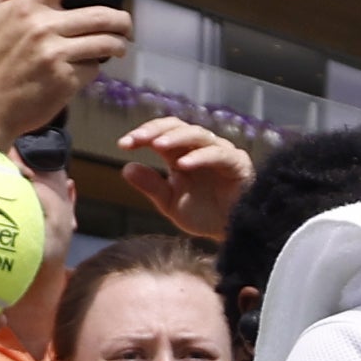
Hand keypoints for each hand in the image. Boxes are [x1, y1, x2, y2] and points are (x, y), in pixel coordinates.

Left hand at [112, 117, 253, 245]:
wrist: (232, 233)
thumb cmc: (203, 214)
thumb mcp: (170, 203)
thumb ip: (151, 186)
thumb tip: (126, 168)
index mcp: (181, 154)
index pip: (161, 133)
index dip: (143, 134)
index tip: (123, 144)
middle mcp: (200, 148)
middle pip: (177, 127)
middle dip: (155, 130)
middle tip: (136, 139)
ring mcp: (219, 152)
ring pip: (197, 134)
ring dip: (176, 138)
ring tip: (158, 145)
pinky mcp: (237, 162)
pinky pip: (218, 154)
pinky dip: (200, 157)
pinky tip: (183, 165)